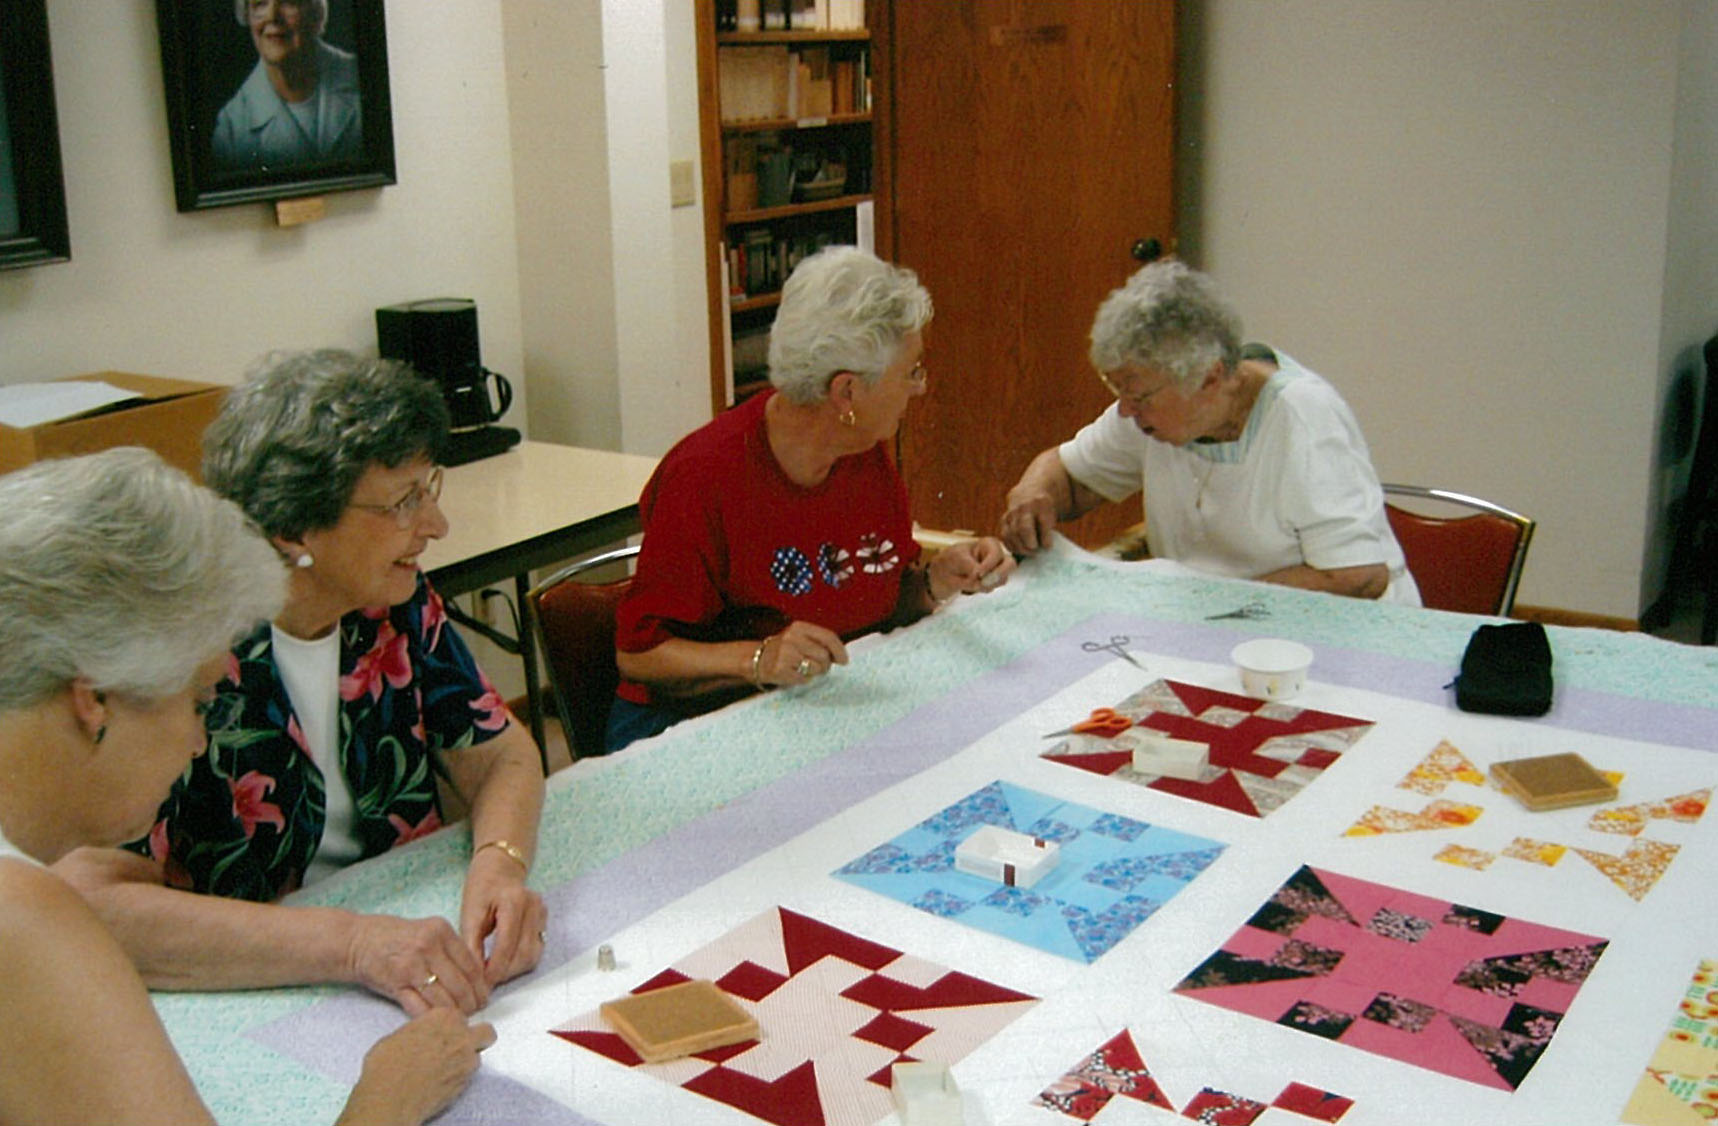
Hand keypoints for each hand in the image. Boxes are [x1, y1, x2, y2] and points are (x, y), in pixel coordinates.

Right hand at [342, 1008, 494, 1125]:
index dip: (452, 1026)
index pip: (459, 1016)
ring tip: (445, 1069)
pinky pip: (469, 1076)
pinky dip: (460, 1078)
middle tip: (458, 1047)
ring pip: (478, 1056)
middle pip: (485, 1031)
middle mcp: (461, 1035)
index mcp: (443, 1017)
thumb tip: (421, 1034)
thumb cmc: (387, 1066)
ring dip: (466, 1060)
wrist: (390, 1096)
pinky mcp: (466, 1082)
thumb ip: (421, 1029)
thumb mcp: (399, 1034)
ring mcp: (467, 1059)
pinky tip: (442, 1081)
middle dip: (474, 1038)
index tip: (444, 1033)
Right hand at [346, 912, 489, 1015]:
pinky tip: (439, 1024)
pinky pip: (420, 1007)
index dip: (481, 984)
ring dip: (455, 1014)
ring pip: (444, 998)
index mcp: (441, 931)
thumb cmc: (394, 937)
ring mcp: (412, 965)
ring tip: (461, 1021)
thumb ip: (450, 949)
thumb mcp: (427, 931)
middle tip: (476, 1012)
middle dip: (472, 1002)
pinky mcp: (396, 984)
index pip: (471, 963)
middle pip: (461, 983)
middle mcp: (428, 946)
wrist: (357, 941)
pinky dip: (432, 1018)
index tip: (485, 995)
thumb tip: (476, 975)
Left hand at [460, 855, 547, 986]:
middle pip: (524, 953)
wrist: (500, 869)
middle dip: (504, 972)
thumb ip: (472, 944)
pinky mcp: (546, 922)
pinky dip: (520, 962)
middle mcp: (535, 907)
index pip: (507, 944)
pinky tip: (505, 963)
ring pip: (532, 955)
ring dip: (513, 970)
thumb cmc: (481, 889)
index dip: (494, 968)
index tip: (481, 982)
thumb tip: (475, 975)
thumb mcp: (470, 914)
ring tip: (494, 973)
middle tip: (486, 982)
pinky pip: (536, 950)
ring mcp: (543, 914)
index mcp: (514, 901)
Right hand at [756, 621, 848, 685]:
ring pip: (816, 668)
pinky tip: (793, 673)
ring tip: (803, 669)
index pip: (828, 637)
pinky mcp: (781, 669)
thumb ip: (819, 642)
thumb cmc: (784, 649)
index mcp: (799, 627)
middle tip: (819, 667)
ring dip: (815, 673)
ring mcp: (785, 654)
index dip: (839, 650)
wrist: (756, 658)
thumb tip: (840, 656)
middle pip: (824, 655)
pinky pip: (804, 679)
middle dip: (825, 665)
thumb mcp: (799, 637)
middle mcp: (792, 638)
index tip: (844, 661)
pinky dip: (803, 679)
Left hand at [927, 537, 1016, 599]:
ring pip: (1002, 580)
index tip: (978, 573)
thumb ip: (969, 567)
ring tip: (968, 583)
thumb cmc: (947, 561)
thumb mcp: (955, 560)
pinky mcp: (991, 583)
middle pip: (1010, 565)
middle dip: (999, 575)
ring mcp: (995, 571)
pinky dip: (981, 589)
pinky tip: (969, 586)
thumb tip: (980, 577)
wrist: (938, 576)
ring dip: (987, 584)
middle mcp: (995, 557)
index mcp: (987, 544)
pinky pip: (992, 588)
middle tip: (983, 583)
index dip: (989, 565)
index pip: (996, 554)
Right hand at [1001, 483, 1059, 553]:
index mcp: (1039, 504)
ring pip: (1011, 534)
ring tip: (1029, 553)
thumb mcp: (1051, 515)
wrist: (1027, 495)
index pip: (1042, 522)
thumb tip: (1044, 548)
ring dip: (1020, 548)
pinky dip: (1011, 546)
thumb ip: (1047, 530)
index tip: (1048, 547)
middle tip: (1036, 551)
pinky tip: (1020, 550)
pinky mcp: (1003, 521)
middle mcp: (1022, 508)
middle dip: (1030, 544)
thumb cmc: (1043, 511)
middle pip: (1023, 529)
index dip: (1045, 537)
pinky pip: (1004, 537)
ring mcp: (1010, 514)